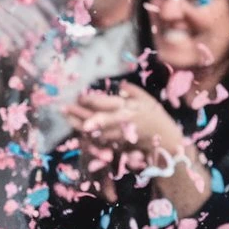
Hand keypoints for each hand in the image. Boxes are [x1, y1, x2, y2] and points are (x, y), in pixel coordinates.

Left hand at [64, 82, 182, 156]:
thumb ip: (132, 91)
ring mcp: (117, 134)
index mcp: (127, 108)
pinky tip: (77, 127)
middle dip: (78, 113)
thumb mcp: (147, 100)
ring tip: (66, 116)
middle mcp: (121, 121)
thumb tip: (120, 85)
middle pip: (96, 118)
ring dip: (78, 124)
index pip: (105, 103)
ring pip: (94, 131)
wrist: (165, 142)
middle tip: (63, 108)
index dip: (89, 100)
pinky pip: (98, 139)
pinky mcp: (116, 144)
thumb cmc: (155, 117)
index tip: (78, 96)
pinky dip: (86, 134)